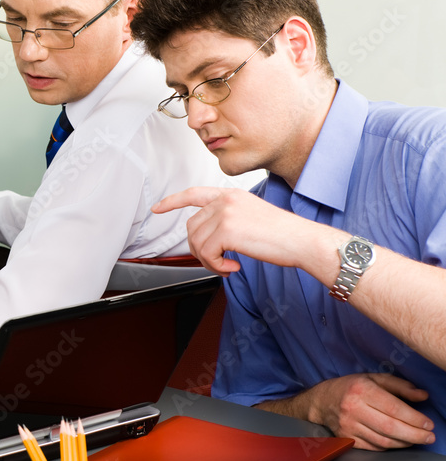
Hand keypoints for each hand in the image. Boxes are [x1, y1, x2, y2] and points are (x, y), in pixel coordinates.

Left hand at [152, 187, 335, 276]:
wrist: (302, 240)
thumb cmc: (282, 234)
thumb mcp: (250, 216)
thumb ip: (226, 219)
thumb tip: (204, 236)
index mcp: (231, 195)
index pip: (194, 194)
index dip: (173, 201)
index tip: (158, 207)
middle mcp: (225, 200)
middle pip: (192, 227)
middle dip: (200, 250)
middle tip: (218, 262)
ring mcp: (225, 213)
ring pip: (196, 242)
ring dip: (209, 261)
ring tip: (227, 266)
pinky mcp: (227, 229)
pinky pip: (207, 253)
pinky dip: (216, 266)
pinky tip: (233, 267)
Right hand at [262, 373, 433, 449]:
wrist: (319, 402)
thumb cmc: (350, 387)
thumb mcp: (373, 379)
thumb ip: (399, 386)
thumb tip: (422, 396)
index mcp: (360, 390)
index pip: (392, 407)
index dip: (414, 418)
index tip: (429, 424)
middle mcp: (352, 408)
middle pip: (389, 427)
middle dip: (415, 434)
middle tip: (430, 437)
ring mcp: (348, 426)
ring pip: (383, 440)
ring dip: (405, 442)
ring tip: (418, 440)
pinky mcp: (347, 439)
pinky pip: (374, 447)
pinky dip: (390, 447)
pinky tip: (400, 442)